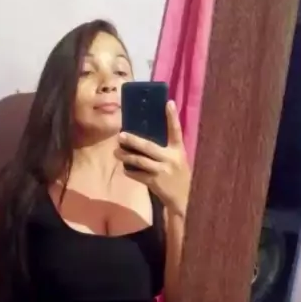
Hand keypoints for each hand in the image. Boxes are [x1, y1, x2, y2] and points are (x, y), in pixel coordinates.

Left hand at [115, 101, 190, 215]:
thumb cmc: (178, 175)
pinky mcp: (155, 183)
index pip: (176, 131)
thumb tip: (146, 138)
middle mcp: (170, 159)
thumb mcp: (178, 159)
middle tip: (120, 135)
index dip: (172, 117)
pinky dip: (130, 171)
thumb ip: (167, 149)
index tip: (168, 103)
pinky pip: (138, 175)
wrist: (184, 199)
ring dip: (126, 156)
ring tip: (116, 152)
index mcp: (178, 150)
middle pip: (148, 147)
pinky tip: (124, 169)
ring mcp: (162, 171)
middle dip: (133, 141)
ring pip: (140, 161)